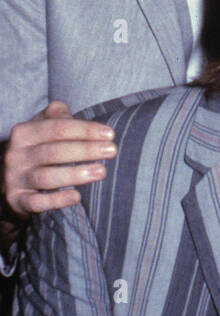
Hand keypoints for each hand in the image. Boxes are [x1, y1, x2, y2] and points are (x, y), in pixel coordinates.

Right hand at [3, 101, 116, 217]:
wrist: (12, 180)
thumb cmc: (37, 149)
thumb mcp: (42, 128)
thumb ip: (57, 116)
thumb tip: (68, 113)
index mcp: (24, 133)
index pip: (58, 128)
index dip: (86, 130)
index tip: (110, 134)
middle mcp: (16, 155)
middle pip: (54, 152)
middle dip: (86, 150)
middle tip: (112, 151)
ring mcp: (15, 179)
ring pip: (46, 177)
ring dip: (76, 174)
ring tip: (102, 171)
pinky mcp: (17, 201)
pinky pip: (36, 202)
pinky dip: (56, 200)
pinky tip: (76, 197)